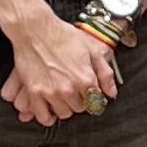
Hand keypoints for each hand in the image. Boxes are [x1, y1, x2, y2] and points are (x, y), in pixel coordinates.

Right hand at [0, 7, 118, 129]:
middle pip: (80, 108)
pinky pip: (43, 116)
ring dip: (65, 107)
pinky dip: (48, 116)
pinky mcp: (35, 92)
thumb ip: (105, 73)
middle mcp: (69, 88)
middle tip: (75, 91)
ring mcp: (51, 92)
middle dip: (80, 100)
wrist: (36, 30)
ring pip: (63, 113)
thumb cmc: (62, 35)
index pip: (96, 102)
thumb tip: (112, 92)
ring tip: (63, 96)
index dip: (94, 97)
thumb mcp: (91, 50)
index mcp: (85, 78)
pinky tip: (50, 108)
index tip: (90, 94)